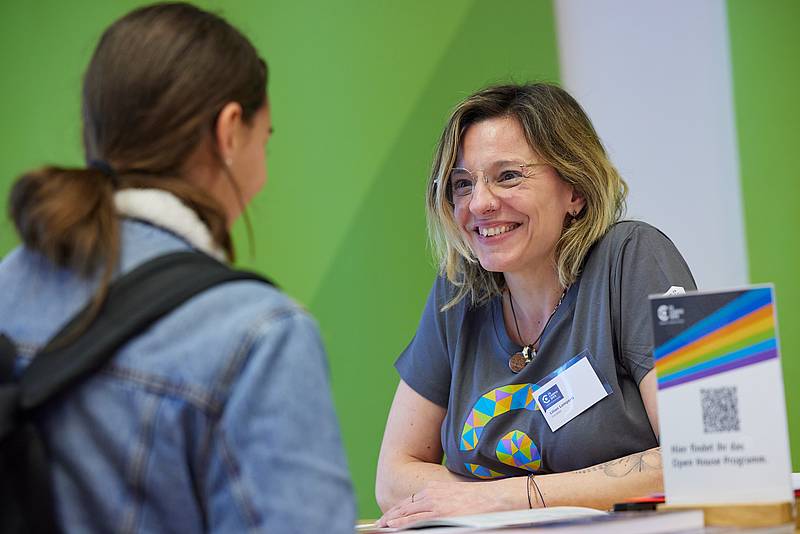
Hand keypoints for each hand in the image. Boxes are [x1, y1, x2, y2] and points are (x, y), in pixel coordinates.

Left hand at [377, 479, 517, 527]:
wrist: (494, 497)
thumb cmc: (479, 500)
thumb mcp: (454, 497)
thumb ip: (441, 503)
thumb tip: (435, 513)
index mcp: (435, 488)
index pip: (410, 501)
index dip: (397, 510)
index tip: (388, 516)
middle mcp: (431, 494)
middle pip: (405, 506)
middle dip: (390, 515)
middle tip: (378, 523)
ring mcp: (435, 503)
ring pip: (407, 513)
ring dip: (392, 520)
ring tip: (381, 526)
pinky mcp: (441, 513)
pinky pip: (417, 519)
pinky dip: (403, 523)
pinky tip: (393, 527)